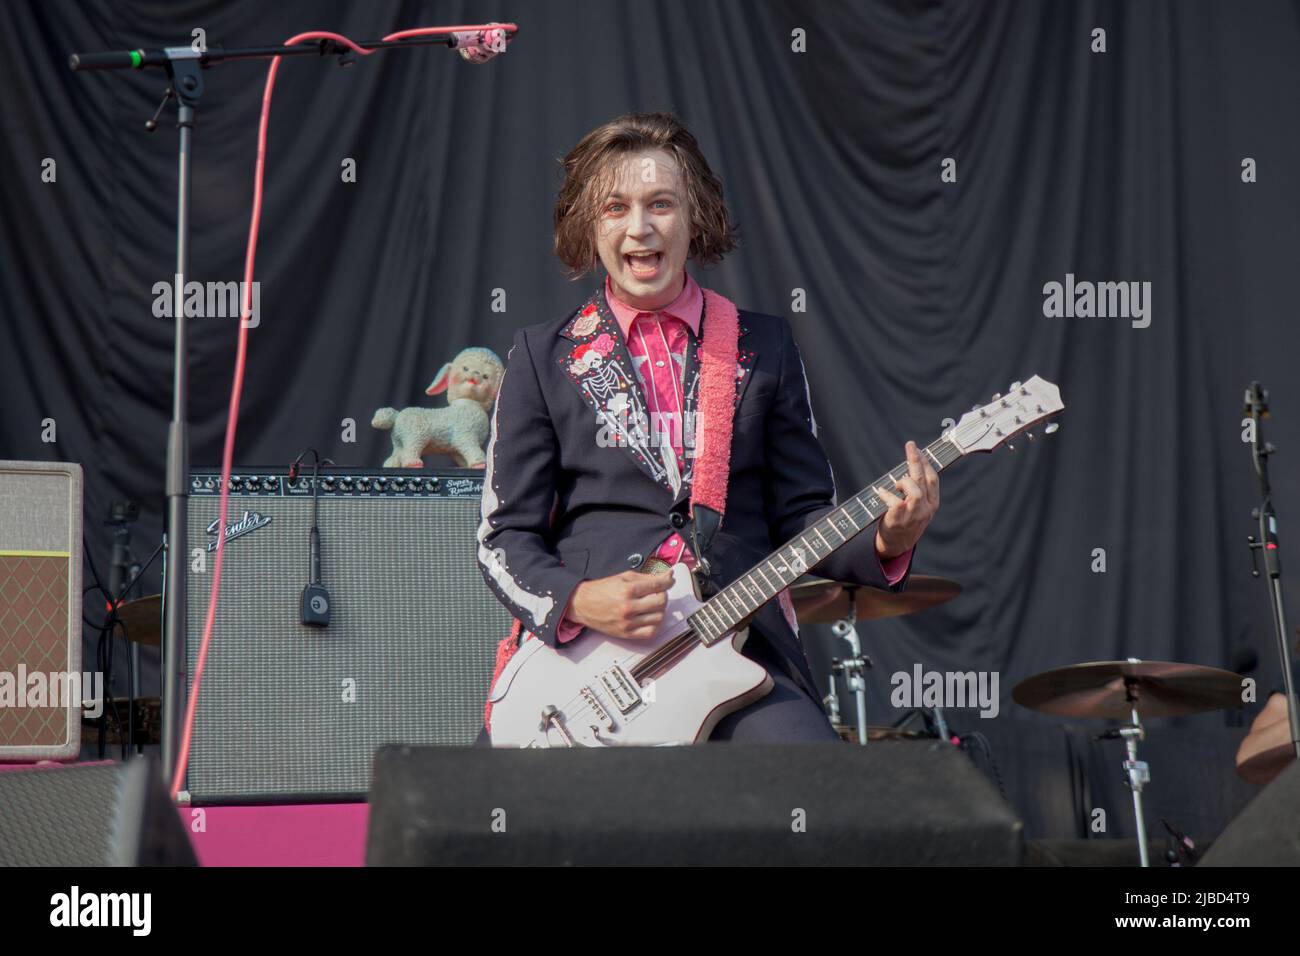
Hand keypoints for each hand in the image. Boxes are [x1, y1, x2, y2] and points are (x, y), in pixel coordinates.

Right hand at [569, 570, 671, 639]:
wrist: (582, 604)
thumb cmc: (601, 590)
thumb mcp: (623, 577)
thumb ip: (647, 576)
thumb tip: (668, 575)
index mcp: (628, 590)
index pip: (658, 585)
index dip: (668, 581)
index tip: (669, 580)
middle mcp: (628, 607)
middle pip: (661, 602)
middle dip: (662, 595)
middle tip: (657, 592)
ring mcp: (628, 622)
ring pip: (659, 617)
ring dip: (659, 610)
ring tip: (651, 605)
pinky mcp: (626, 634)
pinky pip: (650, 632)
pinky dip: (655, 625)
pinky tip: (649, 618)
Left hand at [874, 440, 938, 558]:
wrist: (897, 545)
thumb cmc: (906, 521)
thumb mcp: (918, 507)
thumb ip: (918, 491)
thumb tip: (911, 469)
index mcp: (933, 504)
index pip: (933, 479)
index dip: (926, 463)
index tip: (919, 450)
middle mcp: (926, 509)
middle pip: (923, 480)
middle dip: (917, 460)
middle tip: (911, 445)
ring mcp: (914, 516)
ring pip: (915, 491)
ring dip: (904, 482)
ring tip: (896, 483)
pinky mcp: (899, 520)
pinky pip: (895, 502)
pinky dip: (886, 494)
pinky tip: (881, 492)